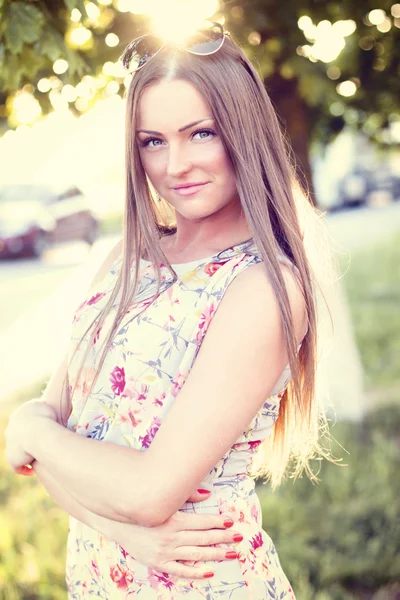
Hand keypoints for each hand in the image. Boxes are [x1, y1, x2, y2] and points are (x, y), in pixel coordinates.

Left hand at [4, 399, 57, 474]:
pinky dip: (24, 469)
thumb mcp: (51, 409)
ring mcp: (10, 443)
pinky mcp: (12, 457)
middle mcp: (11, 428)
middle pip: (17, 436)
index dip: (33, 427)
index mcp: (19, 414)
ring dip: (25, 455)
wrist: (38, 430)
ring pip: (16, 451)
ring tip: (37, 460)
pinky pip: (17, 466)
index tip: (43, 432)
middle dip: (26, 440)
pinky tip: (32, 471)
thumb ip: (49, 412)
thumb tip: (56, 415)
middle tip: (40, 446)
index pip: (24, 422)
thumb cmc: (48, 417)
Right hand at [114, 504, 240, 579]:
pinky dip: (196, 572)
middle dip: (223, 537)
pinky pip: (181, 570)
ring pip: (196, 554)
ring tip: (231, 553)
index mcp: (173, 519)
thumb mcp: (165, 500)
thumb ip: (186, 496)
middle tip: (238, 537)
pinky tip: (209, 571)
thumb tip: (207, 494)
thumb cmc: (145, 508)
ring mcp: (165, 551)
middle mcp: (171, 537)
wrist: (120, 524)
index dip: (218, 521)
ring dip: (215, 554)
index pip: (202, 521)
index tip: (232, 521)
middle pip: (203, 538)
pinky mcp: (159, 563)